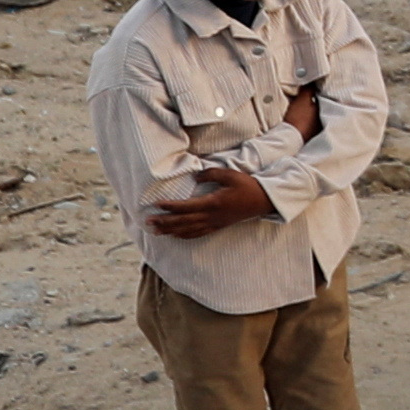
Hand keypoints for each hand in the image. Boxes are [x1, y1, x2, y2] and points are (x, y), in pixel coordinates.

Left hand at [143, 166, 265, 239]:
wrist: (262, 201)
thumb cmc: (247, 186)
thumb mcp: (230, 175)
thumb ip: (211, 174)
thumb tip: (194, 177)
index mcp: (212, 203)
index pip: (186, 207)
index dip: (170, 206)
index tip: (156, 204)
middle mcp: (211, 216)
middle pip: (182, 221)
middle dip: (164, 222)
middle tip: (147, 222)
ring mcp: (214, 223)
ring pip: (187, 230)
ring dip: (170, 231)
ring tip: (155, 231)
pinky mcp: (217, 227)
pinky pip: (197, 233)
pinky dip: (183, 235)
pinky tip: (175, 235)